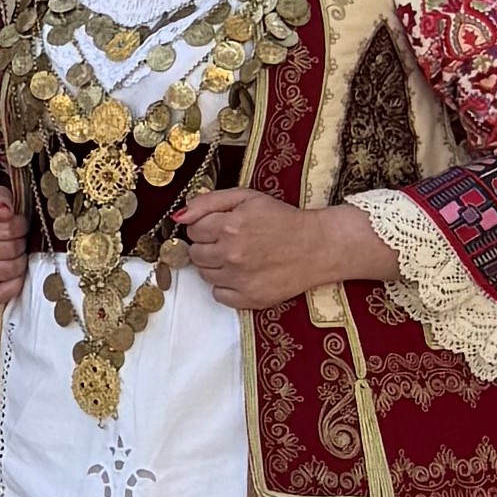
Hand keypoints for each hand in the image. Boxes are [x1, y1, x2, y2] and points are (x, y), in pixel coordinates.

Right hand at [0, 183, 27, 306]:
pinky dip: (13, 285)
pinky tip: (13, 274)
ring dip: (19, 263)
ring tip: (15, 254)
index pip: (7, 229)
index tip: (19, 224)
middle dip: (21, 244)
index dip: (21, 226)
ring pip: (7, 271)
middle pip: (9, 251)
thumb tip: (5, 212)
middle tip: (18, 239)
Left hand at [171, 188, 391, 311]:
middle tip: (227, 242)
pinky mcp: (251, 299)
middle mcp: (232, 255)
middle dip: (207, 246)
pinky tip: (241, 275)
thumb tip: (179, 216)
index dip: (204, 227)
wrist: (317, 246)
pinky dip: (225, 287)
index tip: (219, 227)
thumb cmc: (281, 218)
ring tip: (236, 257)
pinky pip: (219, 296)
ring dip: (214, 266)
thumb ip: (208, 202)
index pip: (192, 230)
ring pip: (205, 275)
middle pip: (195, 254)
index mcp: (229, 226)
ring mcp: (241, 280)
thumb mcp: (246, 197)